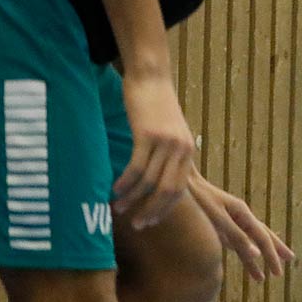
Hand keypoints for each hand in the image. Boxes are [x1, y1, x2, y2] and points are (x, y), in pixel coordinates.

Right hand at [114, 73, 195, 229]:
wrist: (151, 76)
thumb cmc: (155, 105)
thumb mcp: (168, 132)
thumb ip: (166, 154)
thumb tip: (155, 178)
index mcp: (188, 151)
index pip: (180, 189)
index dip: (164, 208)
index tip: (150, 220)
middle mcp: (181, 149)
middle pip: (168, 190)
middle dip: (151, 211)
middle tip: (137, 224)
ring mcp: (166, 142)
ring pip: (149, 181)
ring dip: (132, 198)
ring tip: (118, 208)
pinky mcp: (148, 134)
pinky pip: (136, 166)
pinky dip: (125, 182)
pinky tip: (113, 190)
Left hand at [186, 169, 294, 280]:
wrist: (178, 182)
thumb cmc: (196, 200)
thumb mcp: (217, 219)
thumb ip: (236, 237)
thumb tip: (257, 254)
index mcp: (242, 213)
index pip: (262, 238)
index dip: (272, 256)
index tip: (278, 273)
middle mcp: (239, 216)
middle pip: (263, 236)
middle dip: (275, 250)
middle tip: (290, 260)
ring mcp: (229, 219)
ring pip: (249, 240)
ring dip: (258, 256)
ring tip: (262, 275)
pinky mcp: (217, 223)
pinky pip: (236, 241)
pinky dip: (243, 252)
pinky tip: (245, 257)